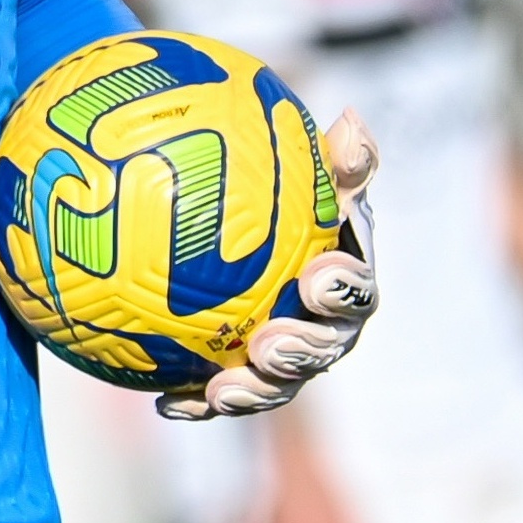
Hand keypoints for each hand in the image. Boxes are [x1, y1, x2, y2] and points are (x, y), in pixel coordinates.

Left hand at [158, 109, 377, 420]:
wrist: (232, 223)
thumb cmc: (281, 190)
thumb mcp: (307, 166)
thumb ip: (334, 154)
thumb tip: (352, 121)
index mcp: (345, 277)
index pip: (356, 287)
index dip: (343, 289)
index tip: (316, 277)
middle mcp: (323, 324)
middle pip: (322, 348)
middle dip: (302, 353)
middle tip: (269, 343)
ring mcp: (282, 356)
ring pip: (277, 383)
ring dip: (254, 391)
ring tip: (223, 387)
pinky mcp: (241, 375)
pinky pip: (222, 394)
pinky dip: (198, 401)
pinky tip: (165, 402)